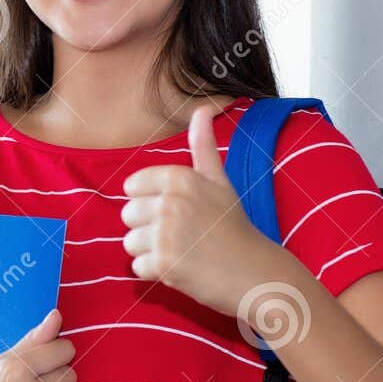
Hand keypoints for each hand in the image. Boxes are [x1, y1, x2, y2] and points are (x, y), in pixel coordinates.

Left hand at [120, 103, 284, 314]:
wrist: (255, 273)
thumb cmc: (233, 227)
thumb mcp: (219, 181)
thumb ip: (203, 146)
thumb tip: (201, 108)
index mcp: (180, 177)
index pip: (132, 187)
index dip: (150, 203)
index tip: (177, 212)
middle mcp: (170, 201)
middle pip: (127, 215)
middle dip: (149, 229)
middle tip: (183, 236)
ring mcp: (166, 233)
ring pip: (130, 242)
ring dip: (151, 252)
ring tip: (183, 252)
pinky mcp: (164, 263)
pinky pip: (137, 267)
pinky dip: (156, 273)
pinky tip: (181, 269)